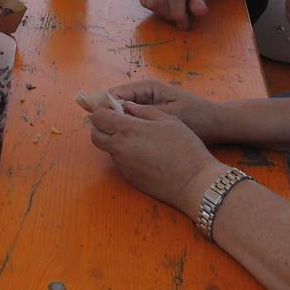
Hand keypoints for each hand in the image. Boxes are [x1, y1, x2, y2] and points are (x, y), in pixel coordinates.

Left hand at [87, 101, 222, 212]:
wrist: (194, 182)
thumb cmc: (185, 147)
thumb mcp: (168, 120)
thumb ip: (144, 111)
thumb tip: (127, 107)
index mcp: (128, 129)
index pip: (98, 117)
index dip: (104, 110)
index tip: (114, 109)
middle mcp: (120, 148)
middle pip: (95, 135)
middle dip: (103, 127)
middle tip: (119, 122)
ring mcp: (123, 165)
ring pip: (107, 149)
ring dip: (114, 141)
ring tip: (136, 138)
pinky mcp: (129, 179)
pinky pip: (119, 163)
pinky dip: (125, 155)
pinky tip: (144, 154)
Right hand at [108, 78, 224, 141]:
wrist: (217, 124)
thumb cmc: (196, 117)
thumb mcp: (169, 115)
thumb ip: (143, 112)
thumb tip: (118, 113)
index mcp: (148, 88)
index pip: (116, 93)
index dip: (103, 106)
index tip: (94, 121)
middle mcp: (145, 93)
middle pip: (116, 102)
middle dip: (108, 116)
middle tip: (102, 133)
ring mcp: (148, 104)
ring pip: (123, 113)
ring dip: (118, 123)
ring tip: (113, 139)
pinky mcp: (152, 115)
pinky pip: (133, 119)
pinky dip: (128, 128)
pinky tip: (127, 141)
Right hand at [136, 0, 212, 28]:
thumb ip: (200, 1)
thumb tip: (201, 11)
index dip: (178, 14)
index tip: (184, 25)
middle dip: (169, 15)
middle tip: (178, 18)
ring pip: (149, 1)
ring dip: (160, 12)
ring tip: (171, 10)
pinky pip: (143, 0)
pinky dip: (152, 7)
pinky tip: (162, 4)